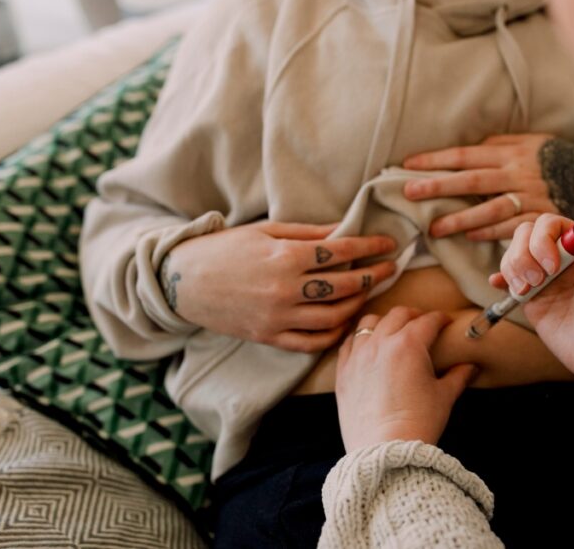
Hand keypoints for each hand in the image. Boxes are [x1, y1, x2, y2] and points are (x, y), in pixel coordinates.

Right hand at [163, 221, 397, 352]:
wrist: (182, 281)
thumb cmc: (225, 249)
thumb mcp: (266, 231)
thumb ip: (308, 233)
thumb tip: (344, 230)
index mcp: (285, 257)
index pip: (341, 252)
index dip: (370, 246)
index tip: (390, 243)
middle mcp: (285, 290)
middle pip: (344, 285)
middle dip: (373, 275)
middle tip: (391, 268)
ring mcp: (277, 317)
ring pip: (333, 317)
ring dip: (358, 304)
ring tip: (368, 292)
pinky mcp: (269, 337)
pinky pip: (311, 342)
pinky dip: (333, 334)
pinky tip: (345, 321)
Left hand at [335, 307, 477, 451]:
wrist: (384, 451)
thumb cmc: (418, 424)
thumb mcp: (444, 397)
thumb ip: (458, 377)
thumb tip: (471, 367)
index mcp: (409, 345)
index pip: (428, 321)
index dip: (440, 319)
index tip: (446, 322)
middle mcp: (380, 343)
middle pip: (398, 315)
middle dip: (414, 315)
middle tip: (423, 323)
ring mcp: (358, 356)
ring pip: (369, 323)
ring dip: (384, 322)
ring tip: (392, 331)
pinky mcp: (343, 372)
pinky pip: (348, 344)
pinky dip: (360, 340)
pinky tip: (367, 347)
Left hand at [402, 134, 558, 240]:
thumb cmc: (553, 156)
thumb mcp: (528, 141)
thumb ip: (499, 144)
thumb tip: (468, 149)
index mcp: (510, 152)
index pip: (466, 155)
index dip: (436, 160)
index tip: (409, 164)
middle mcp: (516, 174)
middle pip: (471, 180)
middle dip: (438, 186)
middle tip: (409, 192)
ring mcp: (529, 197)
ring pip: (489, 209)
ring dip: (460, 219)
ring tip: (434, 229)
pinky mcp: (541, 217)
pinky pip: (512, 227)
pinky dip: (490, 233)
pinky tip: (470, 236)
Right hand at [491, 200, 573, 414]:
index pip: (551, 224)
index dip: (543, 238)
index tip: (553, 265)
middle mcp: (563, 258)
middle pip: (526, 234)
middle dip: (524, 254)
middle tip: (539, 281)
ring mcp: (545, 277)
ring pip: (514, 254)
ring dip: (513, 266)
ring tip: (527, 290)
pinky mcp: (533, 298)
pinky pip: (509, 279)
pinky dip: (501, 278)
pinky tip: (500, 284)